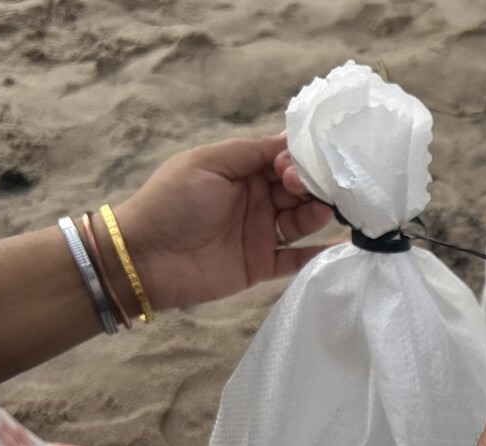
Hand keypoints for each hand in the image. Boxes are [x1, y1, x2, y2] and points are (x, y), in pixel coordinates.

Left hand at [109, 136, 335, 310]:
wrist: (144, 258)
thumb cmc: (171, 202)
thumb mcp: (209, 163)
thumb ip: (251, 151)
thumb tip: (291, 141)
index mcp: (242, 172)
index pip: (283, 159)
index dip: (298, 159)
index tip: (300, 163)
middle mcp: (256, 200)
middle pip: (298, 190)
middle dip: (310, 185)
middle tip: (303, 188)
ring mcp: (260, 233)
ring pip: (302, 221)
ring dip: (316, 213)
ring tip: (320, 210)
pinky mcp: (261, 265)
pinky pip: (297, 259)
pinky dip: (318, 254)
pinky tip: (341, 244)